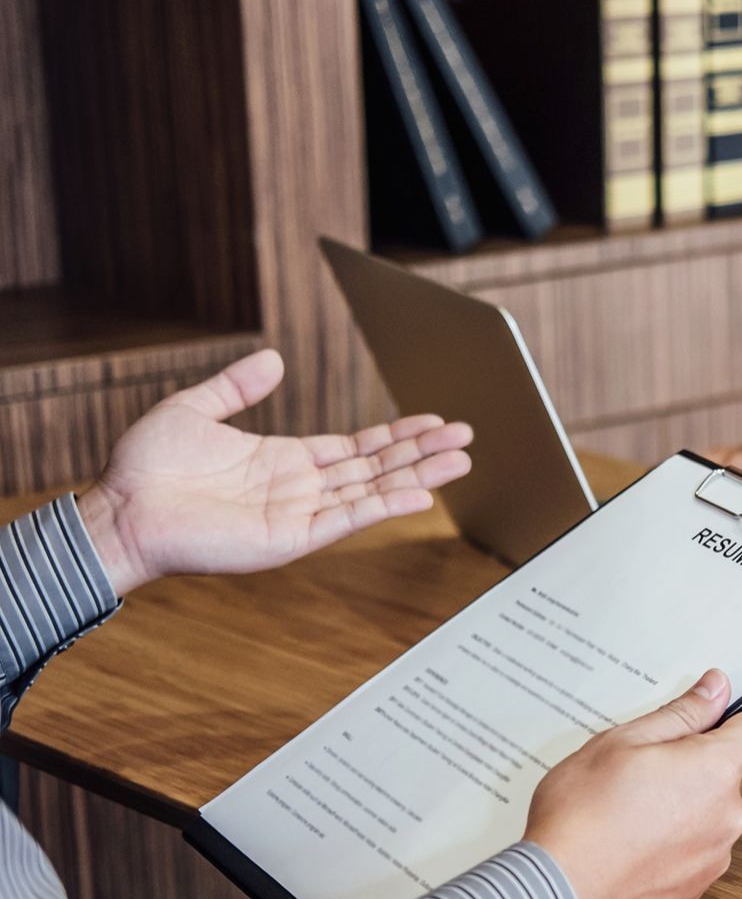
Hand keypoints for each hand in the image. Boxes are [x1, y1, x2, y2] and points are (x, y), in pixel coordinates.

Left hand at [76, 350, 472, 595]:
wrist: (120, 511)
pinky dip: (385, 506)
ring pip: (372, 491)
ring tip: (461, 460)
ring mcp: (299, 515)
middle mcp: (300, 488)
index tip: (432, 421)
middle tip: (465, 436)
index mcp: (284, 460)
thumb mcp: (193, 408)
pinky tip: (419, 494)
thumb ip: (236, 386)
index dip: (396, 435)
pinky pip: (347, 520)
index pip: (356, 448)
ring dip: (418, 475)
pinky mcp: (289, 538)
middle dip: (422, 451)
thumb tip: (274, 360)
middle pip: (377, 467)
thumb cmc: (146, 468)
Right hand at [523, 669, 741, 898]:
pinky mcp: (696, 890)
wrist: (557, 897)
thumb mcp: (622, 742)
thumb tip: (716, 690)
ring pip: (707, 815)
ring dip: (679, 809)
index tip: (720, 718)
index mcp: (716, 770)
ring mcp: (715, 857)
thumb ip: (680, 715)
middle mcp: (728, 816)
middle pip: (727, 775)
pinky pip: (692, 852)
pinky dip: (668, 846)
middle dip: (692, 767)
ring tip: (626, 814)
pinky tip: (628, 846)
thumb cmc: (582, 818)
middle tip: (639, 772)